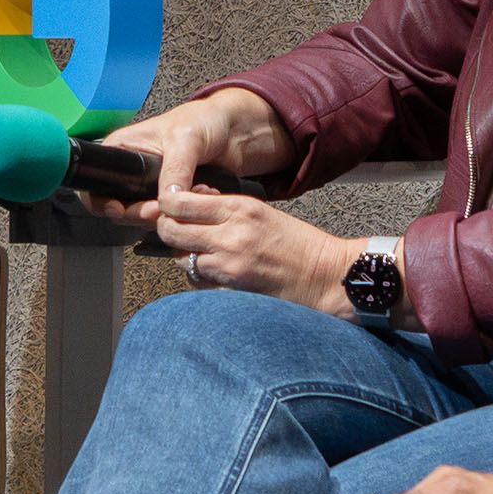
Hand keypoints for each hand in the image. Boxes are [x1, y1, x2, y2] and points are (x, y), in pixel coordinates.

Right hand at [79, 89, 286, 222]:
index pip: (98, 181)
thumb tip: (166, 199)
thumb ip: (175, 170)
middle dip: (138, 213)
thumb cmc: (205, 120)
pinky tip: (197, 205)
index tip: (118, 210)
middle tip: (159, 212)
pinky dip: (180, 217)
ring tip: (188, 202)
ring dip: (165, 215)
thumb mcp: (185, 140)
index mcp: (123, 148)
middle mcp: (133, 170)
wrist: (236, 133)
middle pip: (119, 206)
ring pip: (143, 216)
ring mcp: (151, 187)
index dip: (102, 200)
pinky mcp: (170, 199)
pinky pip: (168, 218)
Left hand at [154, 184, 356, 311]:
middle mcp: (229, 236)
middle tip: (177, 229)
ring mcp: (228, 267)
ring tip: (204, 251)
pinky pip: (196, 282)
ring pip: (180, 258)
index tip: (169, 206)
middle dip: (168, 228)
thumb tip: (185, 202)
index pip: (177, 203)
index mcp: (239, 209)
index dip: (166, 204)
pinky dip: (199, 277)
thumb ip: (222, 207)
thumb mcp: (260, 211)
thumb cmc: (297, 243)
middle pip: (169, 231)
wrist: (326, 276)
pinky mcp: (230, 292)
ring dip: (185, 254)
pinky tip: (217, 272)